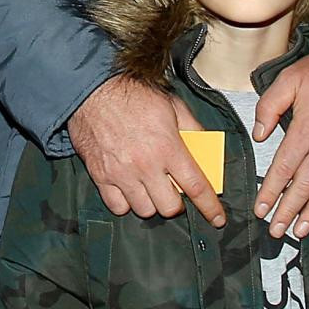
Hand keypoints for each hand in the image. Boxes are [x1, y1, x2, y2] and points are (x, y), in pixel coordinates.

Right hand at [67, 75, 225, 226]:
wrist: (92, 89)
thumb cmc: (131, 93)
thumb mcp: (171, 104)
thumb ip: (192, 128)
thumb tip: (205, 146)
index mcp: (168, 147)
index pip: (196, 187)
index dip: (209, 207)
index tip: (217, 219)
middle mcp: (146, 165)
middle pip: (169, 207)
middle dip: (176, 202)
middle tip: (173, 190)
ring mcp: (122, 173)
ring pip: (144, 210)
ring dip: (151, 202)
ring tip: (149, 188)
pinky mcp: (101, 176)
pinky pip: (118, 207)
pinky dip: (126, 203)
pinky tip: (129, 189)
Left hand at [252, 33, 308, 238]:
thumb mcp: (290, 78)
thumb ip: (269, 106)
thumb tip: (259, 134)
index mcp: (307, 128)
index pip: (284, 168)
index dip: (271, 191)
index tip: (261, 209)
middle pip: (305, 186)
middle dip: (288, 211)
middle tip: (277, 230)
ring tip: (300, 229)